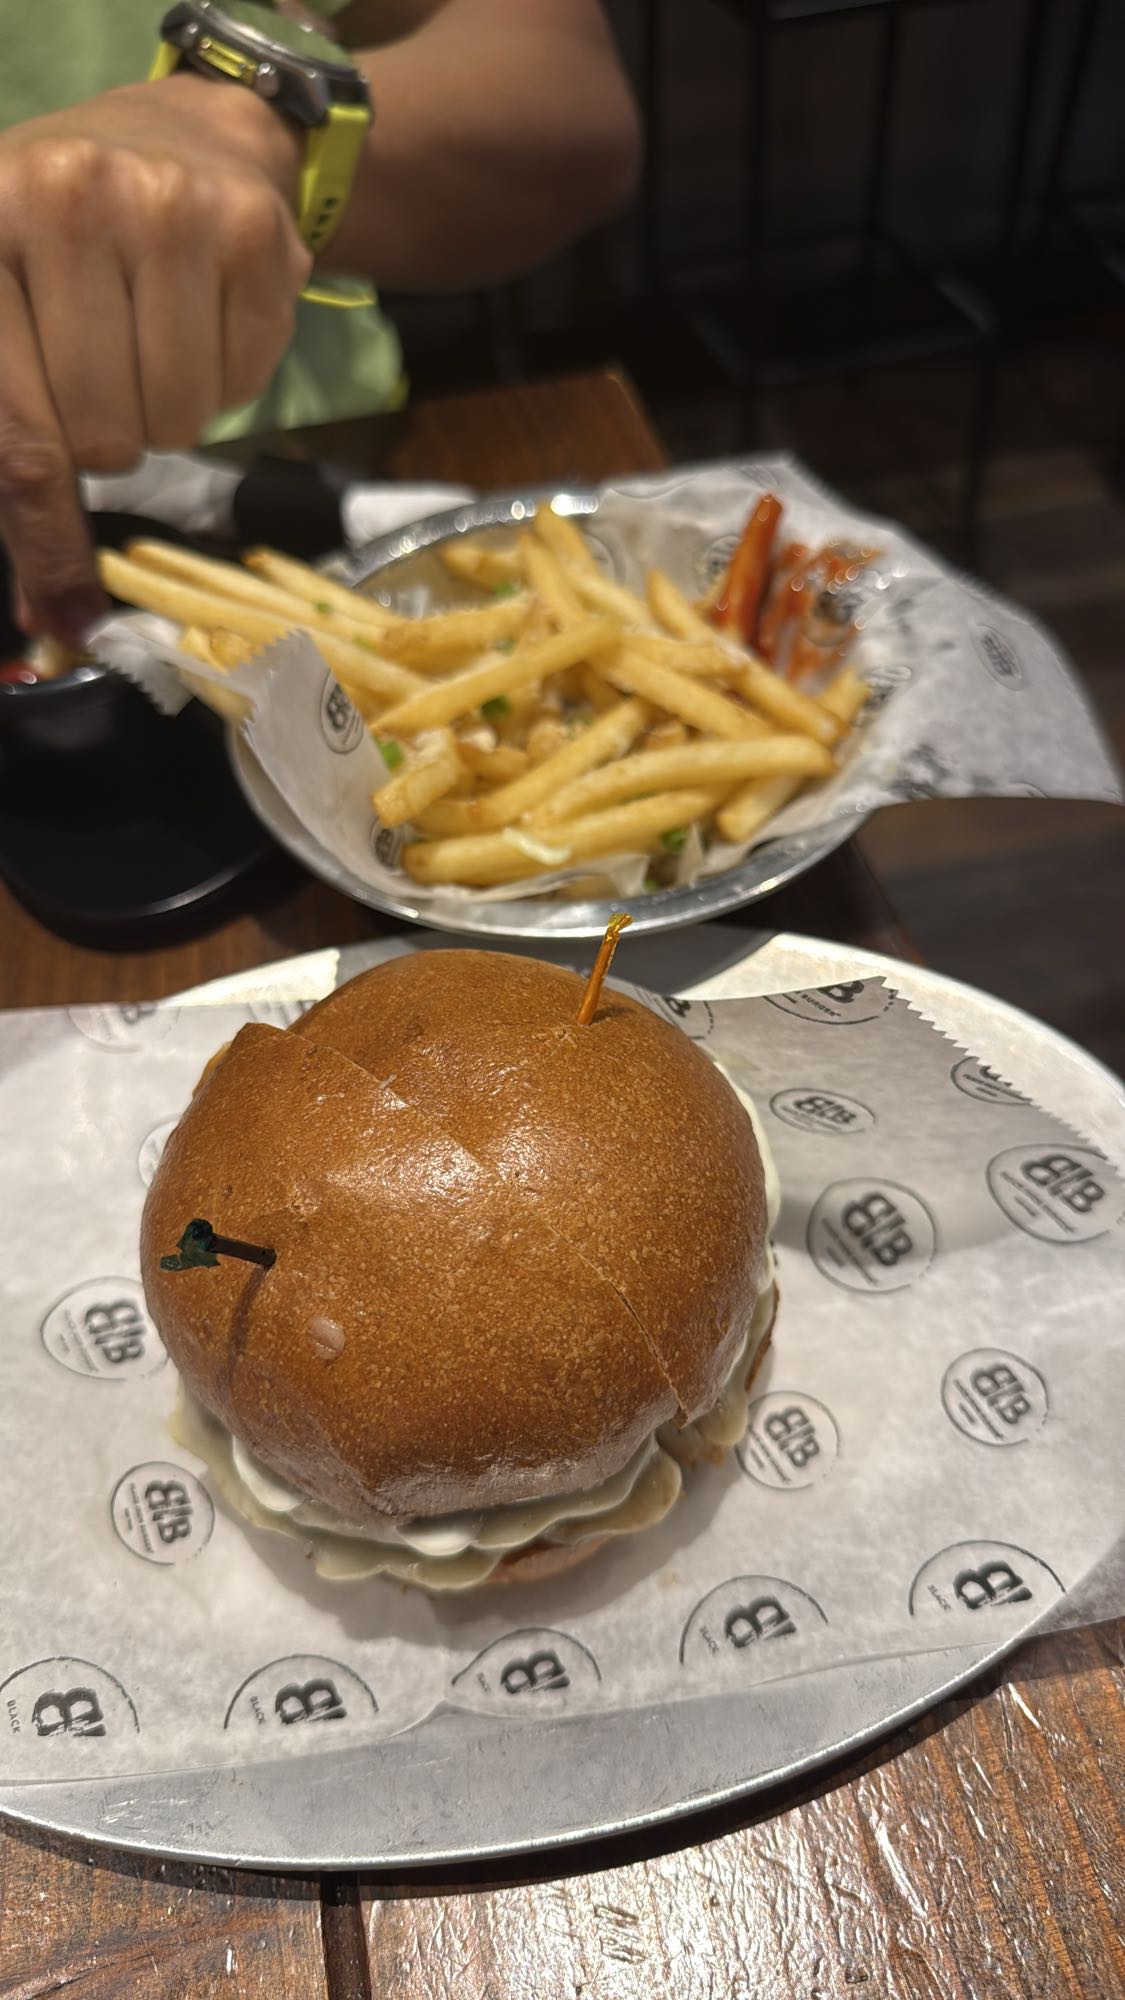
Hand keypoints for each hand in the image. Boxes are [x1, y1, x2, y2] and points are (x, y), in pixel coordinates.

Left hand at [0, 76, 309, 644]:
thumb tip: (52, 613)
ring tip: (155, 345)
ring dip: (168, 412)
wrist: (187, 135)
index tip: (67, 608)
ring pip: (176, 417)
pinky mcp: (252, 232)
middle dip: (110, 438)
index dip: (45, 530)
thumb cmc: (68, 244)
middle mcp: (63, 198)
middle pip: (101, 433)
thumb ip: (13, 451)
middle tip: (109, 380)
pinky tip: (207, 318)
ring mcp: (166, 207)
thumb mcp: (6, 308)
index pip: (16, 429)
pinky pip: (242, 384)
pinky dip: (227, 378)